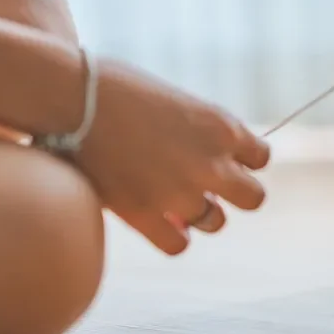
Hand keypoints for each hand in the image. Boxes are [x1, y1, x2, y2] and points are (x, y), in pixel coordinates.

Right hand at [73, 58, 269, 254]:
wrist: (73, 97)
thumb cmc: (119, 87)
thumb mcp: (179, 102)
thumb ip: (203, 133)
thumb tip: (213, 159)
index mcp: (223, 127)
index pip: (260, 157)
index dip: (242, 161)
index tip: (223, 159)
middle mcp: (211, 163)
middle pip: (254, 198)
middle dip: (236, 194)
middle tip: (210, 188)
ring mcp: (181, 192)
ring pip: (216, 222)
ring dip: (200, 214)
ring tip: (174, 200)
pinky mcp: (146, 214)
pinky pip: (179, 245)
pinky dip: (172, 238)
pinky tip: (159, 223)